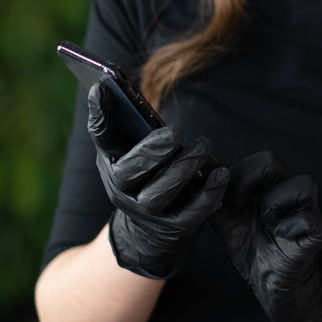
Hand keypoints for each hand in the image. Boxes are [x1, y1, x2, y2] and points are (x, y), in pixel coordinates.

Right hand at [87, 82, 228, 278]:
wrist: (148, 234)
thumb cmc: (144, 177)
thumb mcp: (130, 153)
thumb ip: (127, 126)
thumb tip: (113, 86)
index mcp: (110, 164)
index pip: (100, 136)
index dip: (99, 113)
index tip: (102, 86)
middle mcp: (121, 190)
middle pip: (133, 169)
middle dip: (157, 148)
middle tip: (179, 130)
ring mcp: (146, 212)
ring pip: (162, 191)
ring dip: (186, 166)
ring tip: (204, 145)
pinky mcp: (172, 228)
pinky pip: (193, 211)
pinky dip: (210, 192)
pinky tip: (222, 174)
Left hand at [210, 151, 321, 321]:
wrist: (273, 288)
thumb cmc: (254, 250)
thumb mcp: (227, 222)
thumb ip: (214, 197)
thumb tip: (196, 172)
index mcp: (269, 186)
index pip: (252, 158)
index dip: (232, 173)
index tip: (222, 199)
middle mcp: (290, 193)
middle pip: (272, 160)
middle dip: (247, 182)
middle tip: (239, 207)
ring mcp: (307, 212)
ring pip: (304, 184)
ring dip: (274, 203)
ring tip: (266, 223)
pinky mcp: (317, 236)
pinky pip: (314, 221)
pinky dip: (294, 227)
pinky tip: (280, 237)